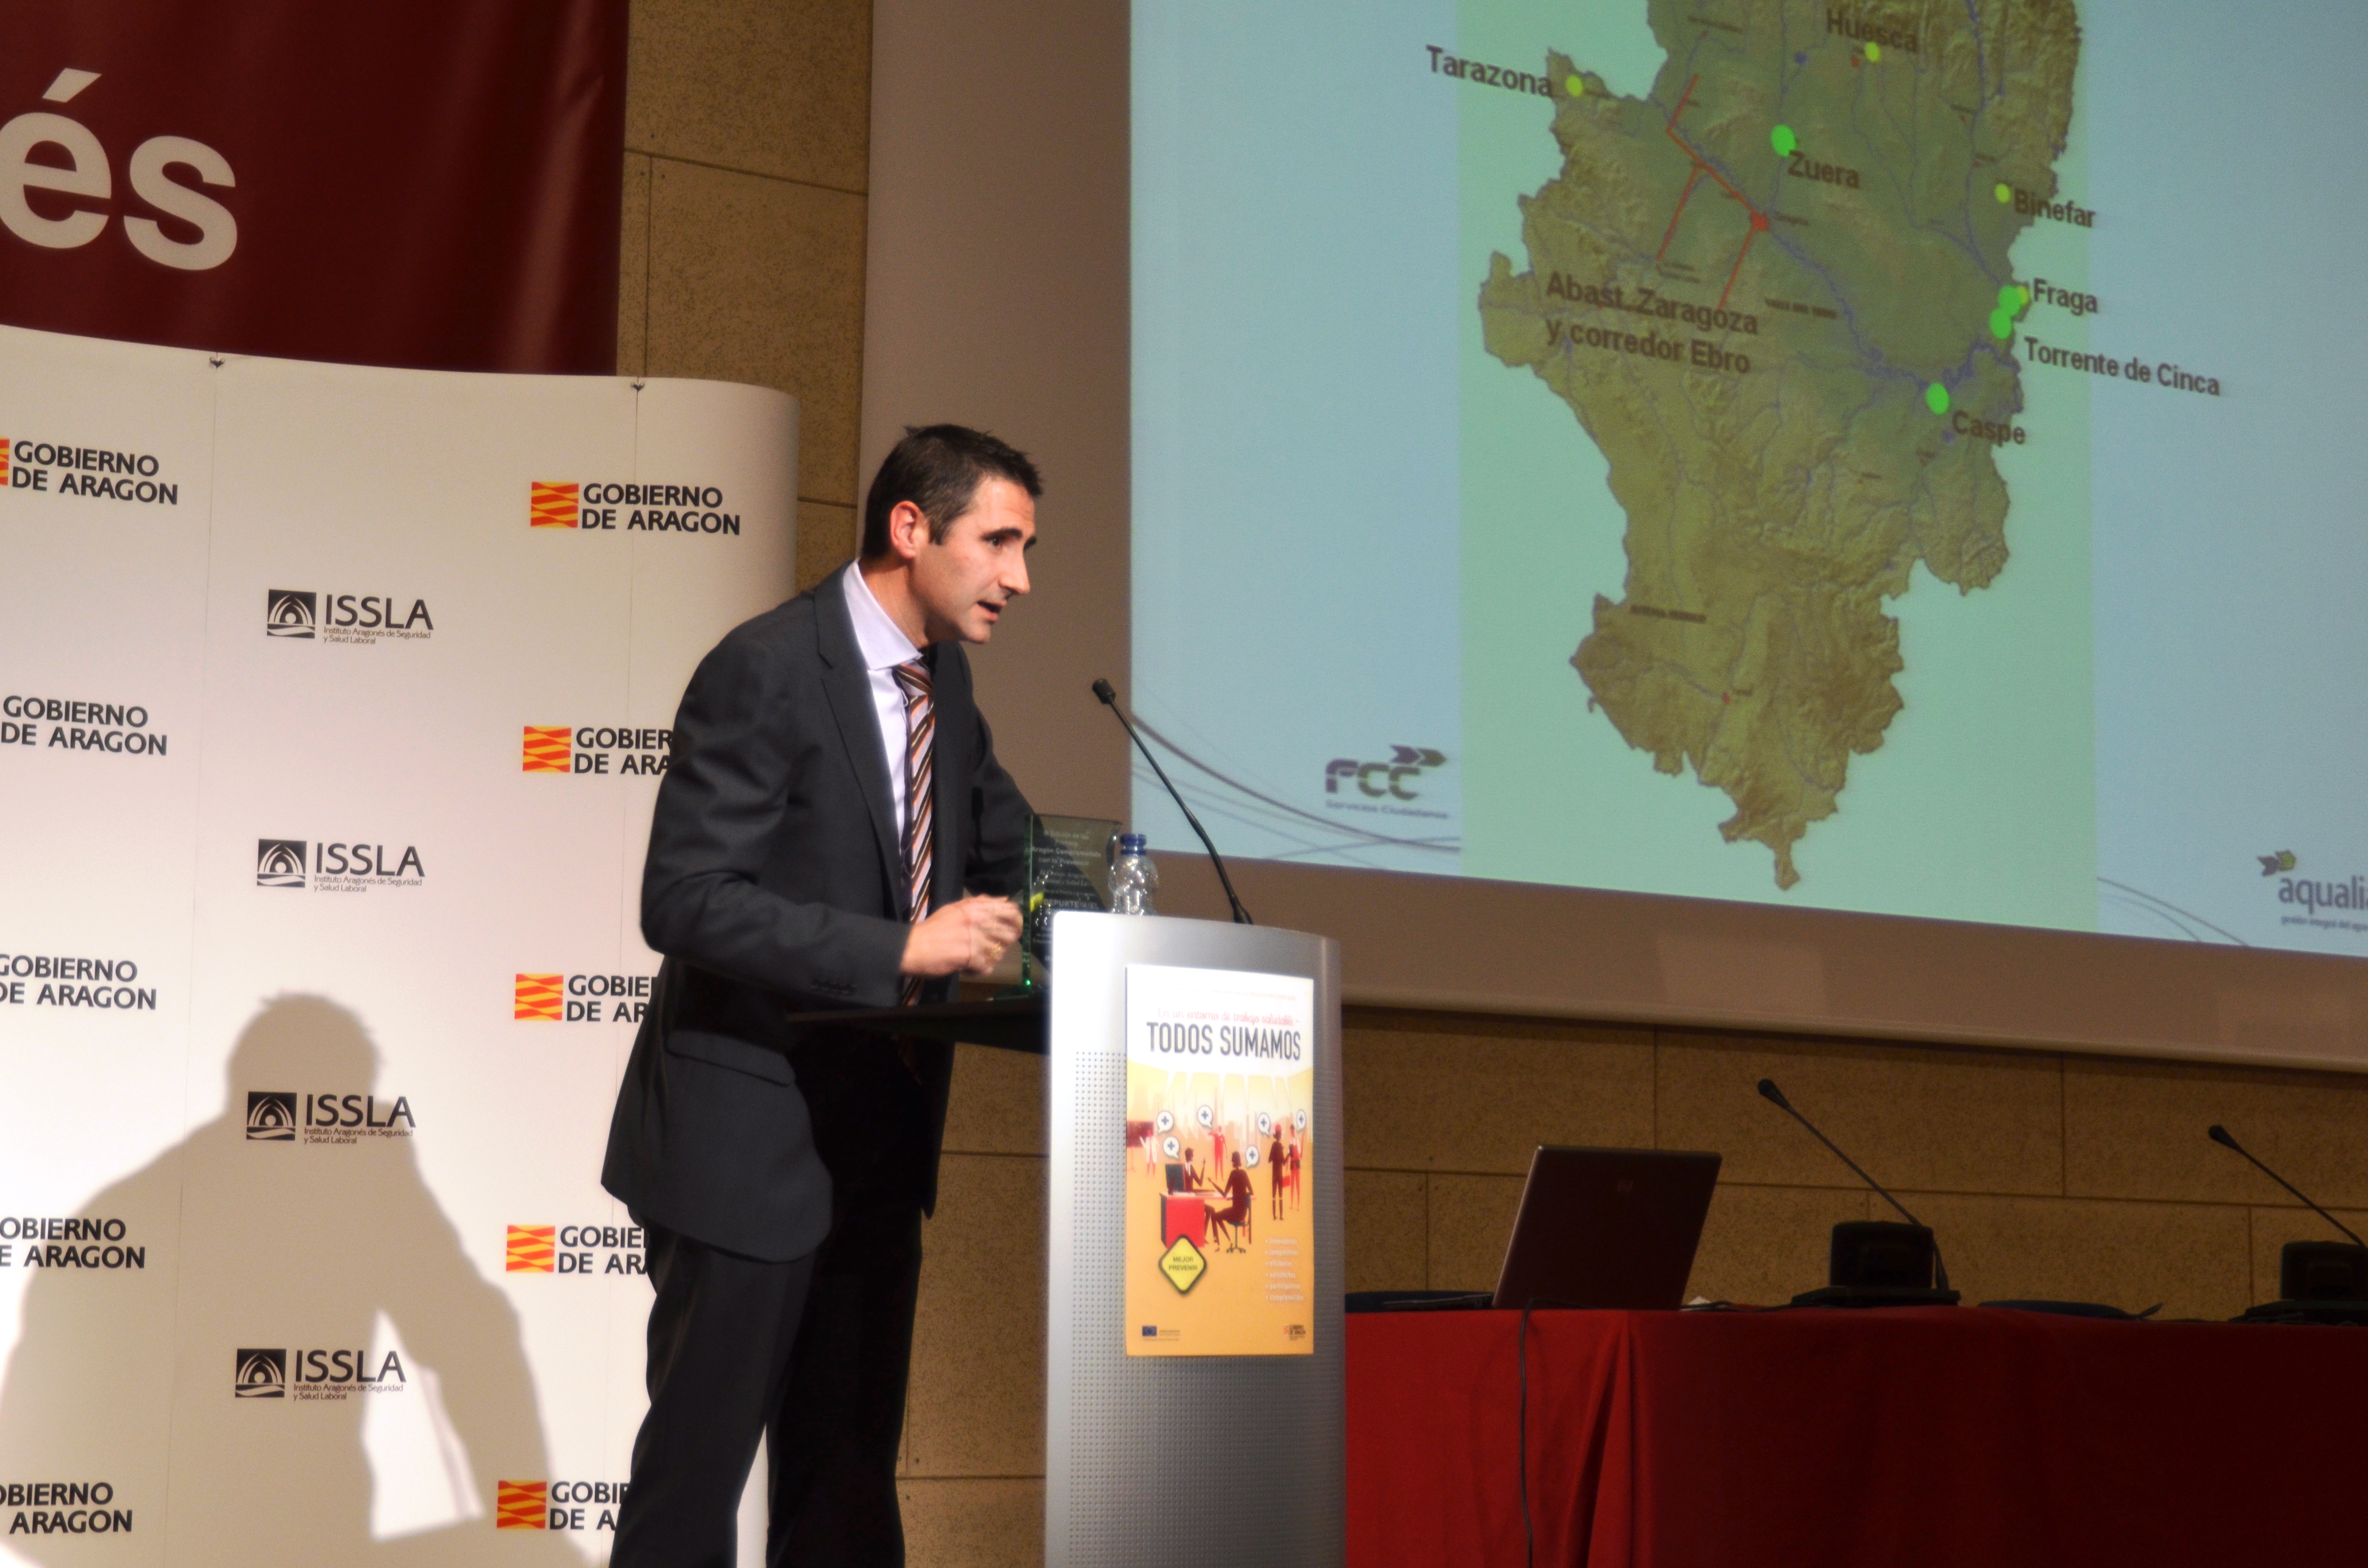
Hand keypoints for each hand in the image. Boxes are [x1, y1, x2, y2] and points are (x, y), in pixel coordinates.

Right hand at [900, 895, 1022, 978]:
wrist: (912, 946)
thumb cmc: (933, 928)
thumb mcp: (956, 909)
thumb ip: (980, 903)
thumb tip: (1004, 900)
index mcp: (976, 907)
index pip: (1010, 910)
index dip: (1017, 921)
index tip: (1013, 929)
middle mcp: (978, 920)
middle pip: (1010, 934)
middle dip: (1004, 945)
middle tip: (992, 949)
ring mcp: (974, 938)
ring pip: (999, 953)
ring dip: (990, 958)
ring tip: (977, 958)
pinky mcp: (969, 955)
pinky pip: (987, 966)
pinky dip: (979, 970)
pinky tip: (969, 967)